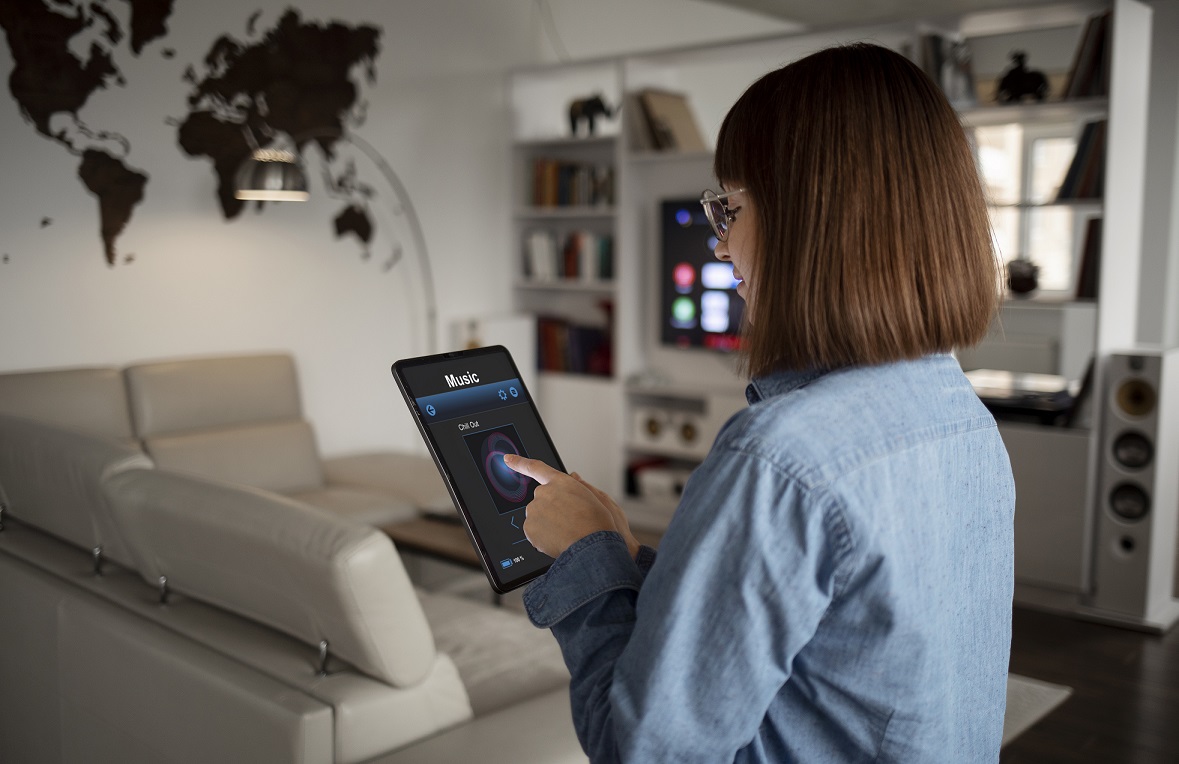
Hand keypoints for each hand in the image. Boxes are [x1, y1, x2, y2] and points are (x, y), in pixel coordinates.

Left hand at [504, 455, 638, 558]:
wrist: (592, 545)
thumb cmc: (597, 523)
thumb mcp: (596, 498)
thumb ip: (580, 485)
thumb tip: (573, 477)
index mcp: (560, 482)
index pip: (535, 468)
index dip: (519, 462)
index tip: (507, 459)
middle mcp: (544, 493)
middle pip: (541, 500)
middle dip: (550, 510)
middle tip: (568, 522)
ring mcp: (534, 510)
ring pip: (537, 517)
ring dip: (547, 524)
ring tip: (566, 533)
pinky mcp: (529, 528)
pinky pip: (534, 532)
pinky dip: (543, 537)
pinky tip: (558, 541)